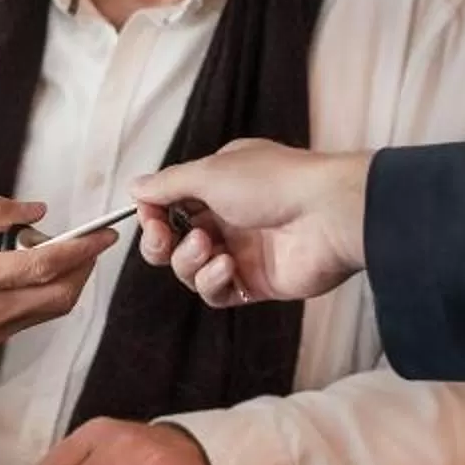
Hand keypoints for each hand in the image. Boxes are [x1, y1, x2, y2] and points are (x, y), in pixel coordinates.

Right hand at [0, 196, 114, 368]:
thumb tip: (35, 210)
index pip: (45, 265)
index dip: (82, 249)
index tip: (105, 234)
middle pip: (61, 293)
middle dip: (85, 266)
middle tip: (87, 240)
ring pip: (54, 308)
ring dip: (69, 279)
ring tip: (52, 249)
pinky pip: (36, 316)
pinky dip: (49, 292)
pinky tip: (34, 269)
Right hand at [131, 140, 372, 306]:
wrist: (329, 214)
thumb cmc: (276, 182)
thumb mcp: (210, 172)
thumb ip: (168, 185)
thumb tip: (135, 188)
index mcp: (219, 182)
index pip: (169, 203)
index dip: (153, 214)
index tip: (150, 216)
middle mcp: (228, 216)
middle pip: (173, 241)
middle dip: (159, 243)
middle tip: (162, 239)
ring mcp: (242, 251)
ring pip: (190, 269)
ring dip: (188, 261)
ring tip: (209, 247)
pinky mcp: (255, 283)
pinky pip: (215, 292)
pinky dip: (212, 282)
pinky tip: (226, 267)